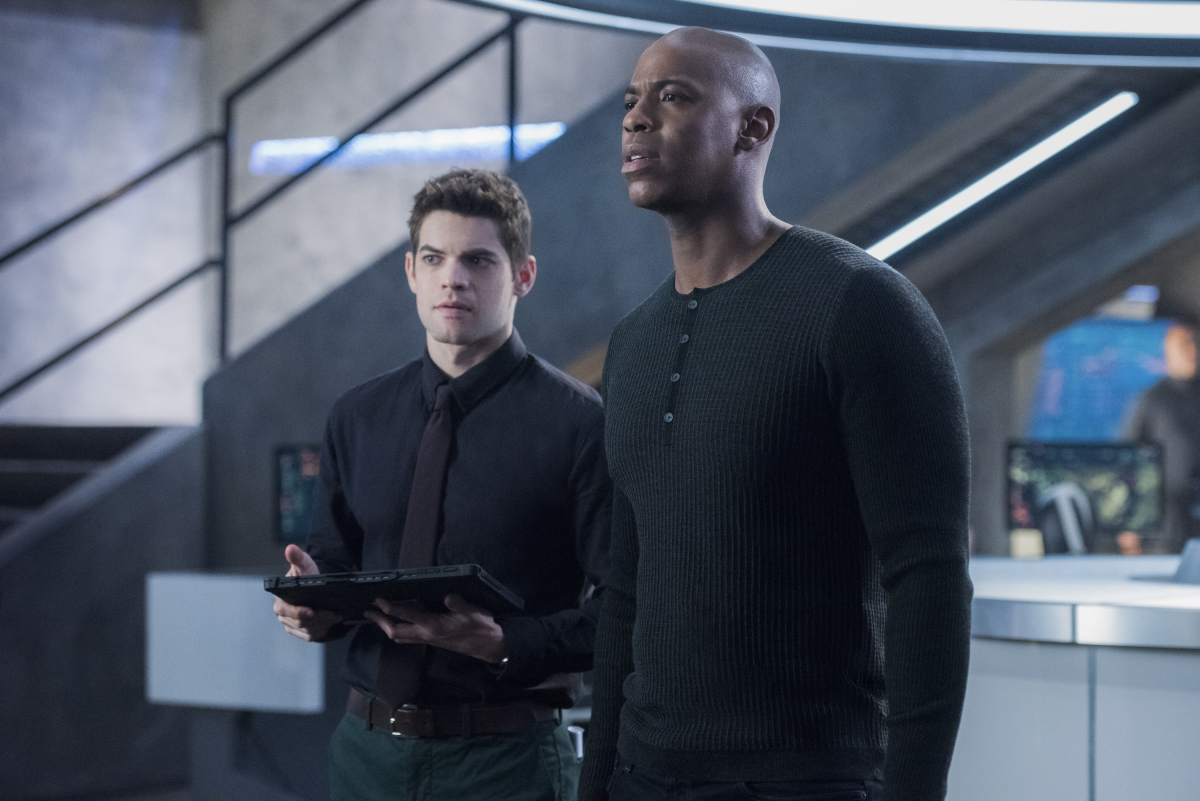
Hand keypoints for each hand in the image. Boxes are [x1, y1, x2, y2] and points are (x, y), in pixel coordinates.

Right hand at [273, 544, 342, 641]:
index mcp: (280, 600)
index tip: (311, 611)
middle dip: (319, 618)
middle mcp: (283, 615)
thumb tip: (291, 548)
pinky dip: (323, 630)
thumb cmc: (307, 575)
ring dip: (323, 624)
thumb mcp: (304, 565)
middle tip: (334, 613)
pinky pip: (311, 636)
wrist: (315, 586)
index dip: (298, 612)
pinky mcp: (300, 632)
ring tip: (335, 616)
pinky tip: (331, 623)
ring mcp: (291, 625)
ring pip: (307, 631)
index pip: (286, 611)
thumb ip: (298, 558)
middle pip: (300, 623)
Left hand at [365, 593, 506, 663]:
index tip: (379, 600)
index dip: (390, 608)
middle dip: (380, 622)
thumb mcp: (474, 612)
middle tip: (368, 611)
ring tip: (377, 616)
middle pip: (396, 632)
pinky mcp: (432, 639)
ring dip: (386, 627)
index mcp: (434, 626)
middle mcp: (427, 635)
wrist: (489, 646)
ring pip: (400, 636)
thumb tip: (448, 596)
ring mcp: (428, 639)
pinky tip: (398, 621)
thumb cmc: (481, 627)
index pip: (407, 616)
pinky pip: (408, 636)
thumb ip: (459, 604)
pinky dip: (398, 628)